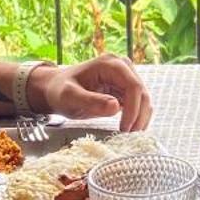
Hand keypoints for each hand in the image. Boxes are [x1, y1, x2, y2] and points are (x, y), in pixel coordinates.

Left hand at [29, 54, 152, 129]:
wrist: (55, 89)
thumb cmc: (59, 91)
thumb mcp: (69, 97)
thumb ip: (90, 101)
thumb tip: (116, 107)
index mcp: (110, 64)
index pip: (133, 86)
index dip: (133, 109)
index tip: (125, 129)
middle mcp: (122, 66)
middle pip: (142, 93)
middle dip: (139, 116)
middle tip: (129, 136)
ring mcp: (125, 77)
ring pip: (144, 99)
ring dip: (140, 118)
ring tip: (128, 134)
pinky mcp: (125, 88)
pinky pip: (139, 104)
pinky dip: (137, 117)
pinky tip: (128, 129)